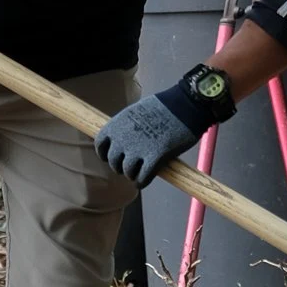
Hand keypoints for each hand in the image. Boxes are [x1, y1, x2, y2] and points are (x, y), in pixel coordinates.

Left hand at [96, 64, 235, 186]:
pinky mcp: (154, 158)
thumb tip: (124, 140)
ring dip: (132, 175)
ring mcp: (138, 149)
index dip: (106, 154)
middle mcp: (123, 138)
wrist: (185, 105)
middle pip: (113, 162)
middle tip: (131, 166)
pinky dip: (142, 182)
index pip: (100, 145)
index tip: (115, 156)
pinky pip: (142, 178)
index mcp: (117, 124)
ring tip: (139, 173)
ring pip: (127, 172)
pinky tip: (145, 180)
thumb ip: (127, 127)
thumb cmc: (165, 106)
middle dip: (121, 166)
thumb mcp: (137, 111)